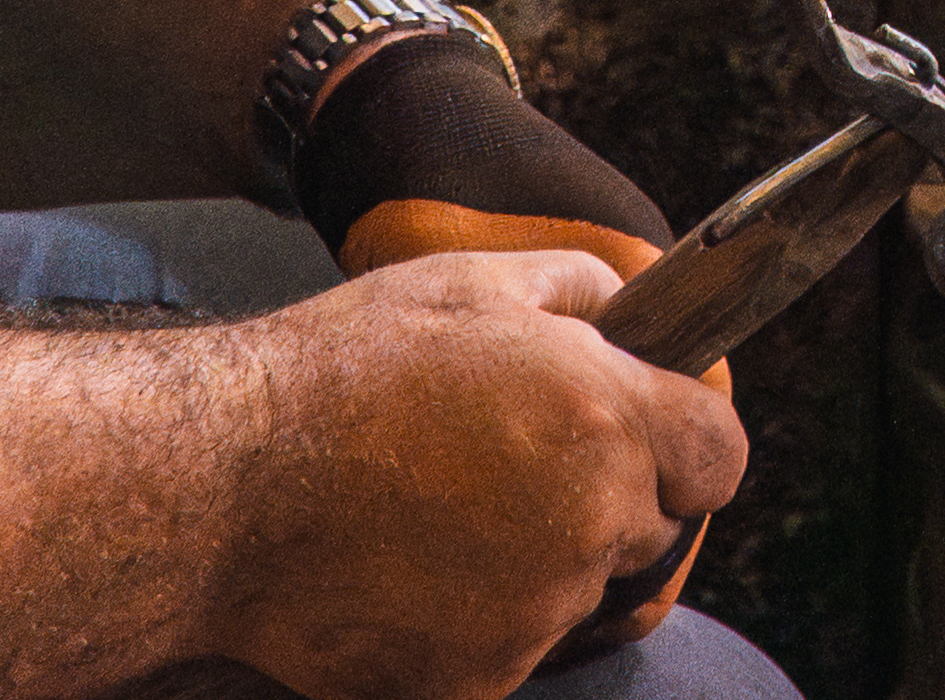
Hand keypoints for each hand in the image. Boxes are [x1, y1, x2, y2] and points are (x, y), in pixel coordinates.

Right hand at [215, 245, 745, 699]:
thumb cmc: (345, 370)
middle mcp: (587, 525)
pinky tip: (406, 563)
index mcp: (605, 420)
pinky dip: (473, 615)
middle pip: (649, 529)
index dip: (688, 441)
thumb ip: (584, 291)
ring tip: (435, 507)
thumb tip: (635, 313)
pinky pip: (511, 647)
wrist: (223, 486)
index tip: (646, 433)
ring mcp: (534, 614)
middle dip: (604, 497)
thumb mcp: (473, 283)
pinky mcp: (478, 680)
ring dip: (534, 558)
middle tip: (506, 461)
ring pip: (576, 591)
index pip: (721, 458)